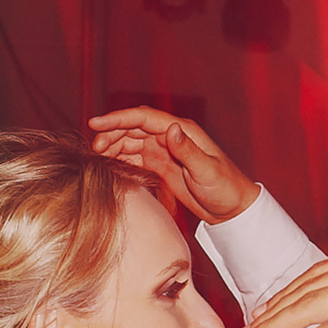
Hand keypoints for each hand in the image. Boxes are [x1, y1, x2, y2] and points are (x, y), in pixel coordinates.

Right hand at [88, 108, 257, 222]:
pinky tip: (109, 164)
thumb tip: (171, 128)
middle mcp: (170, 136)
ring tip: (97, 156)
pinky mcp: (161, 166)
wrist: (232, 208)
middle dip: (111, 133)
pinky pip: (135, 157)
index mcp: (181, 131)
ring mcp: (164, 151)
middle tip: (95, 148)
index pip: (143, 118)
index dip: (118, 119)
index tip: (96, 123)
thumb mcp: (207, 170)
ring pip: (131, 141)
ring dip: (113, 145)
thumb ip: (188, 150)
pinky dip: (120, 158)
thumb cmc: (225, 188)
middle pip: (133, 127)